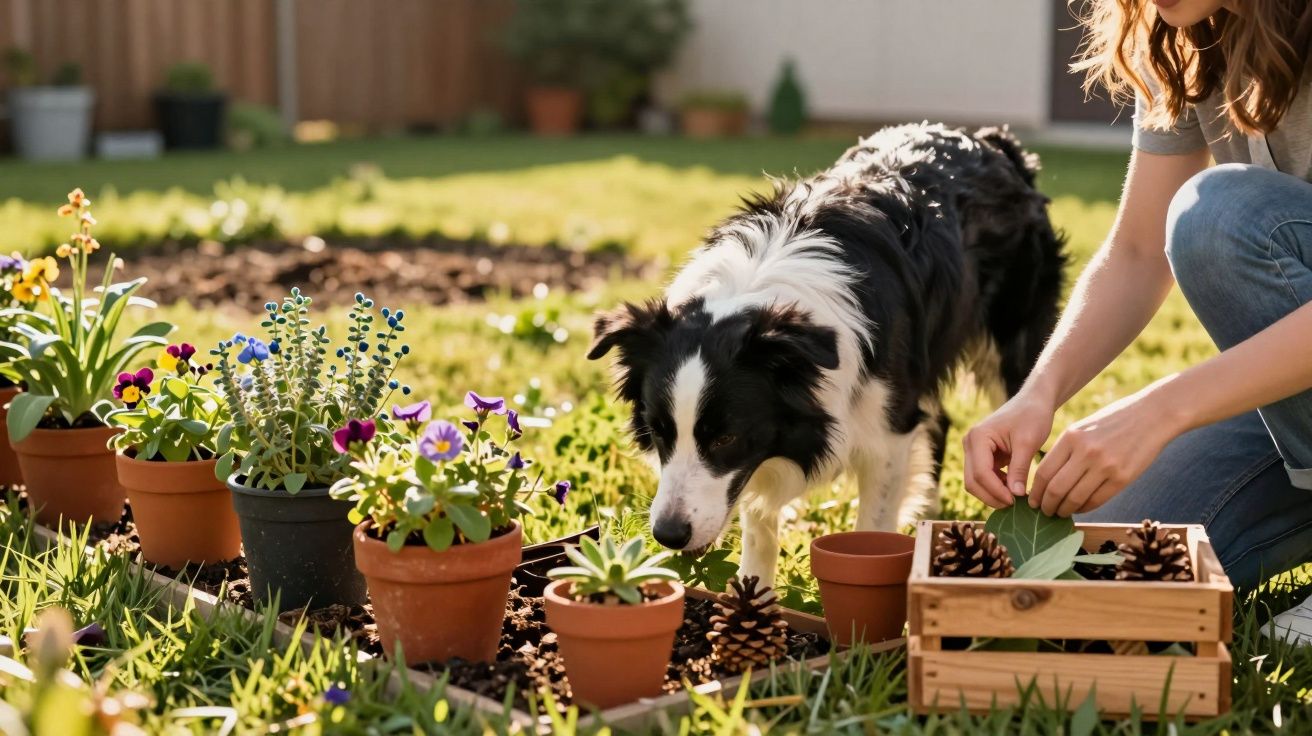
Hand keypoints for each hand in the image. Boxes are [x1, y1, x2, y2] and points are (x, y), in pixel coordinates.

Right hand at [962, 391, 1056, 508]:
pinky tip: (1013, 490)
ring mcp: (974, 450)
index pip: (980, 473)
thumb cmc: (1032, 416)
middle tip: (1014, 506)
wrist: (1034, 401)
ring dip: (993, 493)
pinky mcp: (982, 455)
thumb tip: (1016, 496)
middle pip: (972, 481)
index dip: (996, 491)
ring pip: (975, 482)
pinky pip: (984, 477)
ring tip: (1015, 499)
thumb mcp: (1028, 443)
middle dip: (991, 496)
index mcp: (978, 438)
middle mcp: (970, 444)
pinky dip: (996, 487)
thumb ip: (1020, 469)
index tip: (1015, 501)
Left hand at [1029, 387, 1181, 516]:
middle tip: (1044, 512)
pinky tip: (1080, 508)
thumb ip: (1065, 451)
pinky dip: (1084, 508)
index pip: (1043, 472)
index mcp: (1071, 437)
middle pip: (1056, 489)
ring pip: (1075, 499)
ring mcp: (1105, 466)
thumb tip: (1046, 481)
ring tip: (1060, 513)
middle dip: (1046, 505)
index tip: (1032, 501)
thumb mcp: (1082, 428)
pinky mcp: (1122, 478)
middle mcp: (1086, 452)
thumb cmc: (1113, 422)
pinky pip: (1097, 500)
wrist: (1152, 416)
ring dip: (1064, 510)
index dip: (1035, 492)